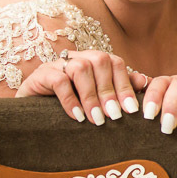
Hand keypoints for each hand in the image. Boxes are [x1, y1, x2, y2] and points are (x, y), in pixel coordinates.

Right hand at [16, 50, 147, 124]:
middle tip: (114, 116)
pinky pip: (58, 80)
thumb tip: (146, 81)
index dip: (125, 84)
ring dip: (91, 95)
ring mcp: (57, 64)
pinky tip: (77, 117)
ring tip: (96, 119)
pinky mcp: (40, 75)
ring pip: (80, 67)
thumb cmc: (69, 108)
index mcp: (93, 61)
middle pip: (100, 61)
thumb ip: (119, 89)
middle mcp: (76, 58)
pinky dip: (70, 99)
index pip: (115, 63)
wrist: (30, 116)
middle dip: (109, 91)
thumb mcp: (96, 101)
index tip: (132, 109)